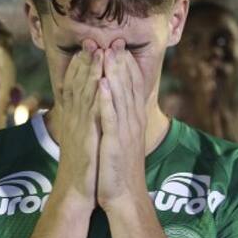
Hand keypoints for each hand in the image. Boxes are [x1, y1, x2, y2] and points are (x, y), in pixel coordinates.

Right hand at [52, 40, 102, 207]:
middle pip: (78, 85)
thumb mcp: (82, 137)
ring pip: (84, 96)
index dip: (82, 65)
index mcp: (73, 118)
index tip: (89, 46)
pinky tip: (104, 83)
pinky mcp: (87, 140)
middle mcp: (73, 120)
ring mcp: (79, 129)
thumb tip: (91, 103)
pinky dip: (98, 97)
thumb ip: (84, 119)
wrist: (77, 191)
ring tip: (99, 52)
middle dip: (86, 62)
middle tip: (93, 40)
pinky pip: (92, 115)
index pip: (75, 86)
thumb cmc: (83, 166)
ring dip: (91, 73)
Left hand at [97, 40, 148, 211]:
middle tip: (116, 40)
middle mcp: (132, 123)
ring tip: (109, 53)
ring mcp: (124, 132)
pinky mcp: (114, 143)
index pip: (133, 87)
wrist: (123, 197)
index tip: (121, 46)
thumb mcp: (122, 140)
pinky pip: (110, 118)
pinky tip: (104, 83)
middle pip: (128, 87)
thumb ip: (121, 121)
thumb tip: (118, 106)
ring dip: (115, 74)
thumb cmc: (120, 170)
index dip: (127, 66)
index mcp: (133, 121)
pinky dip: (108, 99)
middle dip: (121, 63)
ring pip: (120, 97)